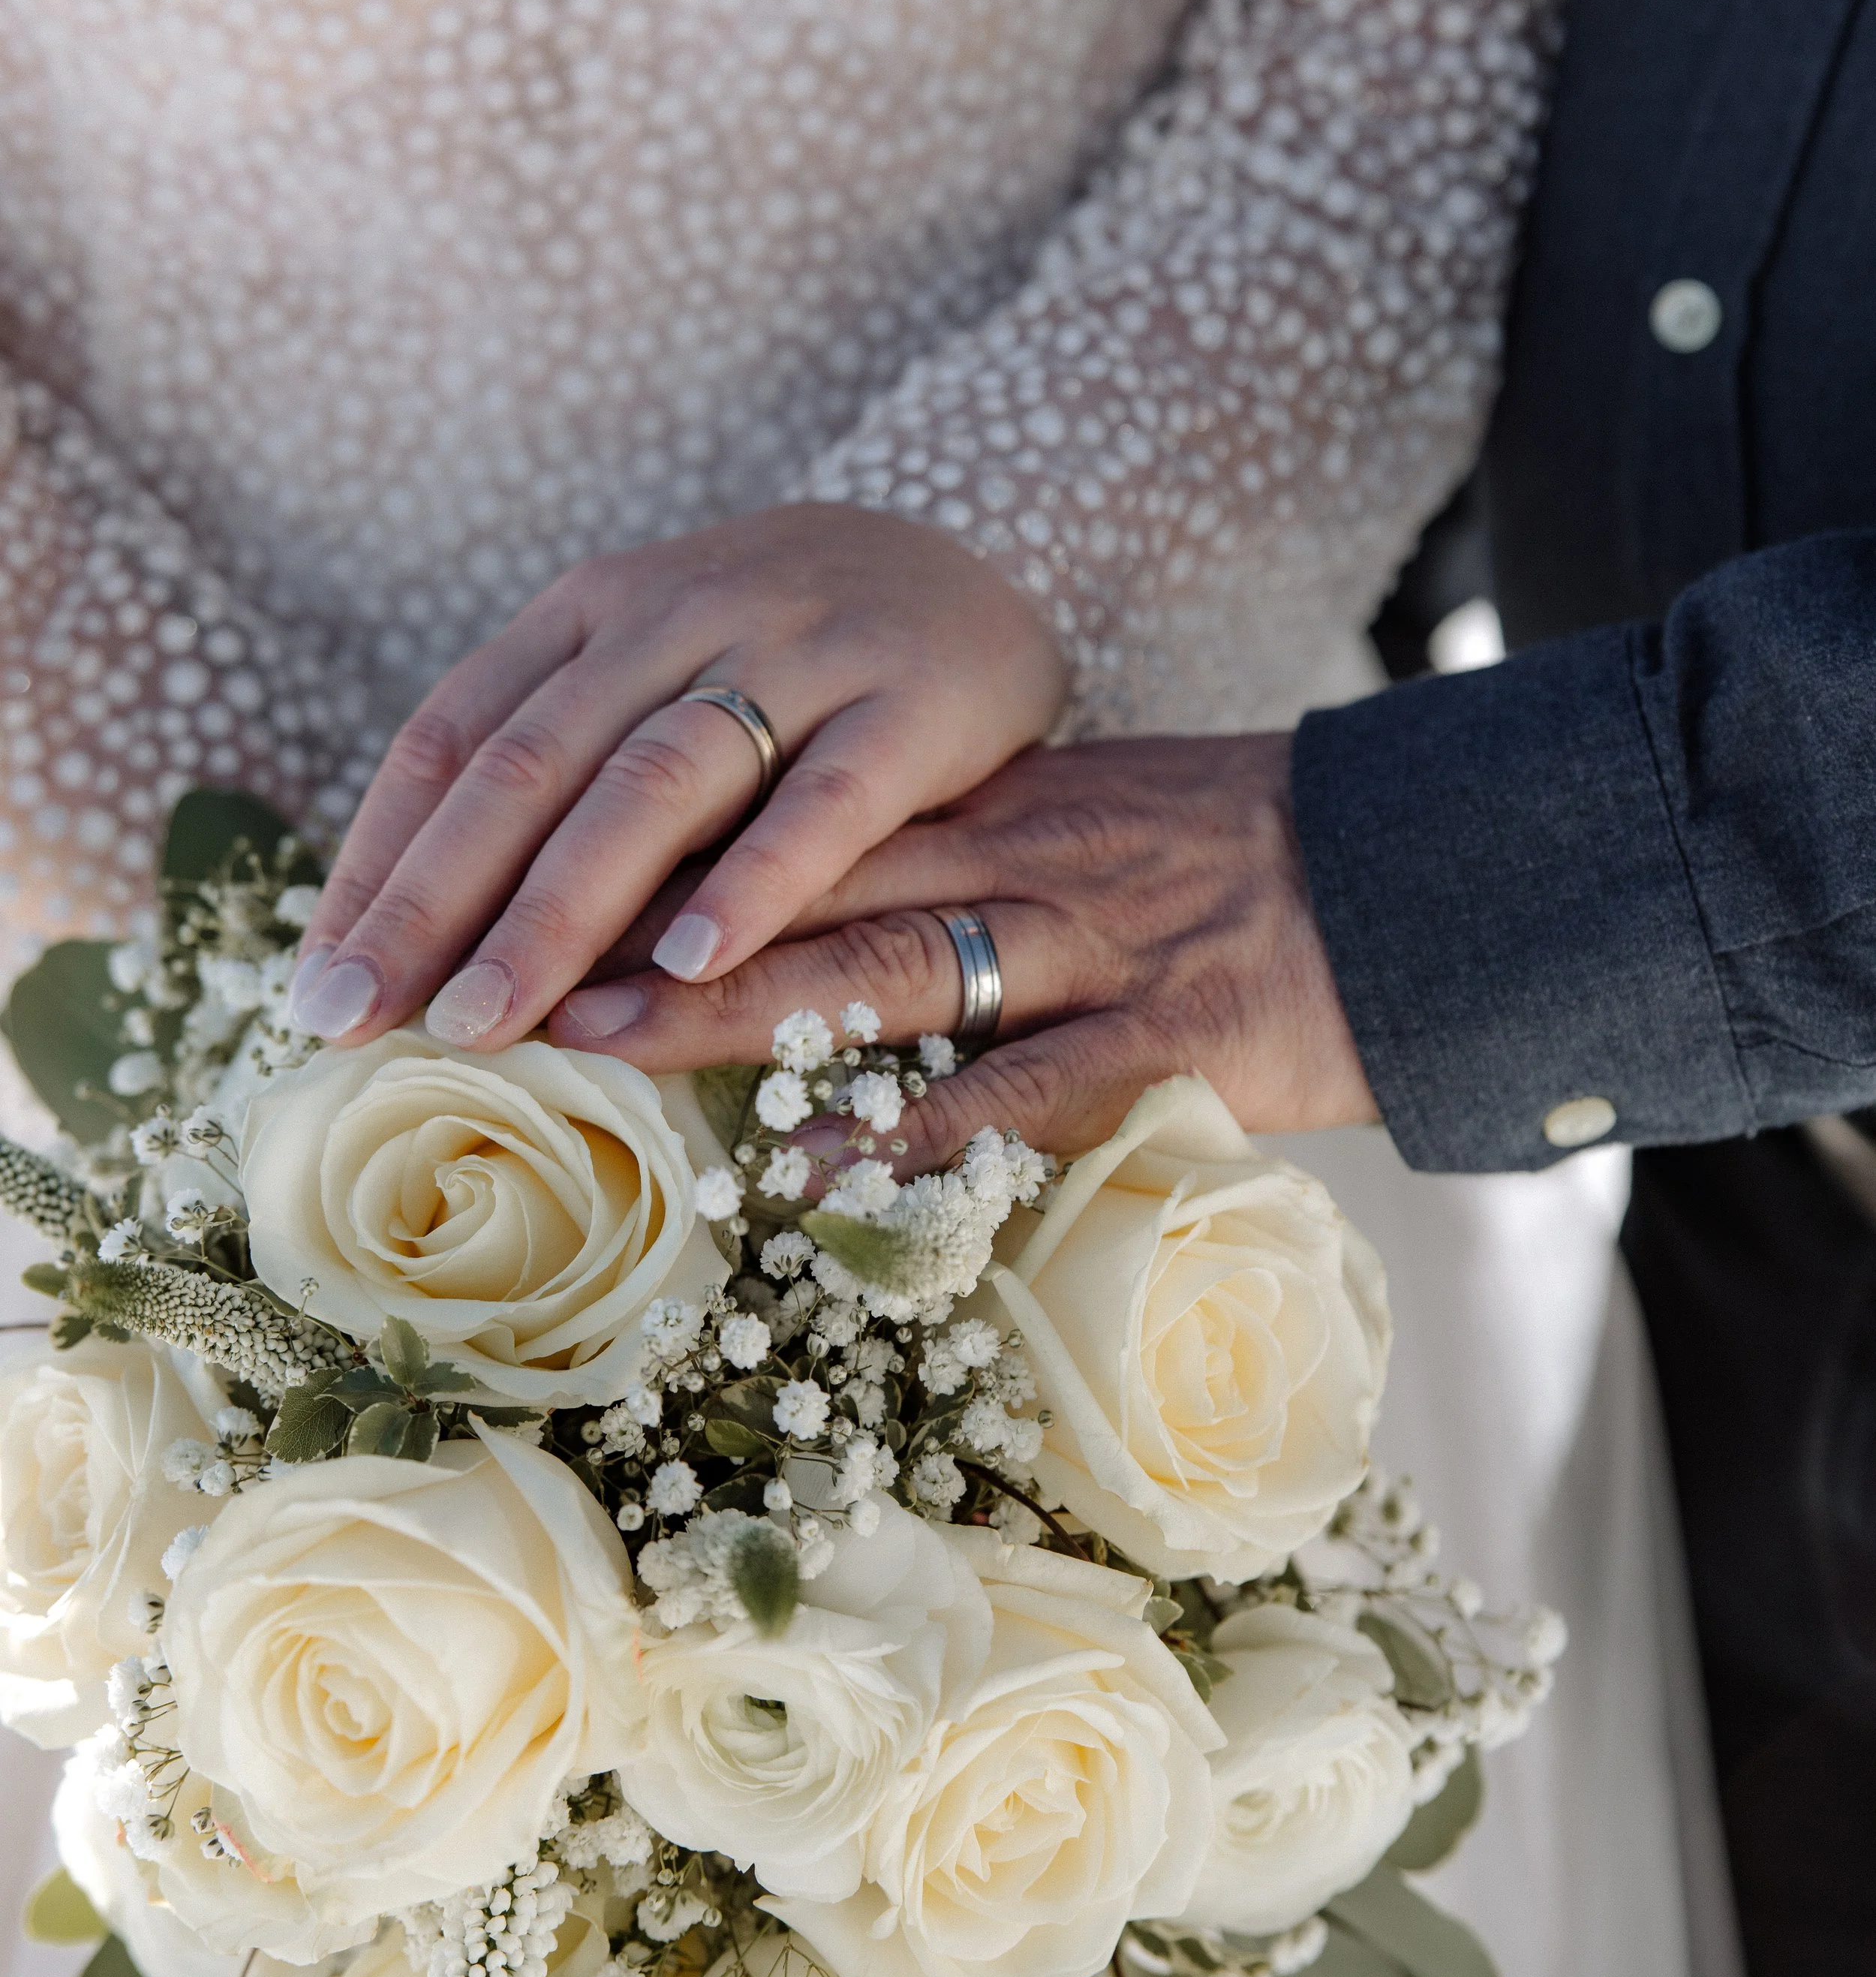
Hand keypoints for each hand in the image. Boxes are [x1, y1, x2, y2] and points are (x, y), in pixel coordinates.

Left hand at [289, 505, 1065, 1048]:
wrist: (966, 564)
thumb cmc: (775, 663)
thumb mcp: (648, 678)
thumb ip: (553, 774)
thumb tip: (404, 934)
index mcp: (589, 614)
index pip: (453, 738)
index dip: (378, 861)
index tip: (319, 983)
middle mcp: (675, 618)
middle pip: (531, 767)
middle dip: (437, 902)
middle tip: (369, 1021)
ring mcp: (797, 652)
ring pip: (654, 785)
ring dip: (562, 911)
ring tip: (494, 1020)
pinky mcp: (910, 703)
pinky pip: (824, 801)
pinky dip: (754, 881)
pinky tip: (692, 965)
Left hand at [547, 733, 1379, 1161]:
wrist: (1430, 872)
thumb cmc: (1251, 861)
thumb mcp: (1098, 823)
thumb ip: (974, 856)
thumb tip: (840, 913)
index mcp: (997, 802)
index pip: (800, 809)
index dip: (663, 849)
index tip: (537, 881)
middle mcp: (1021, 856)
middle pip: (802, 879)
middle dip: (645, 925)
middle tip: (508, 965)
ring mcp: (1090, 949)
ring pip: (884, 966)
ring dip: (733, 1010)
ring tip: (599, 1040)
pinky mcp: (1167, 1043)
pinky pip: (1021, 1093)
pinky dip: (915, 1134)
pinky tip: (817, 1175)